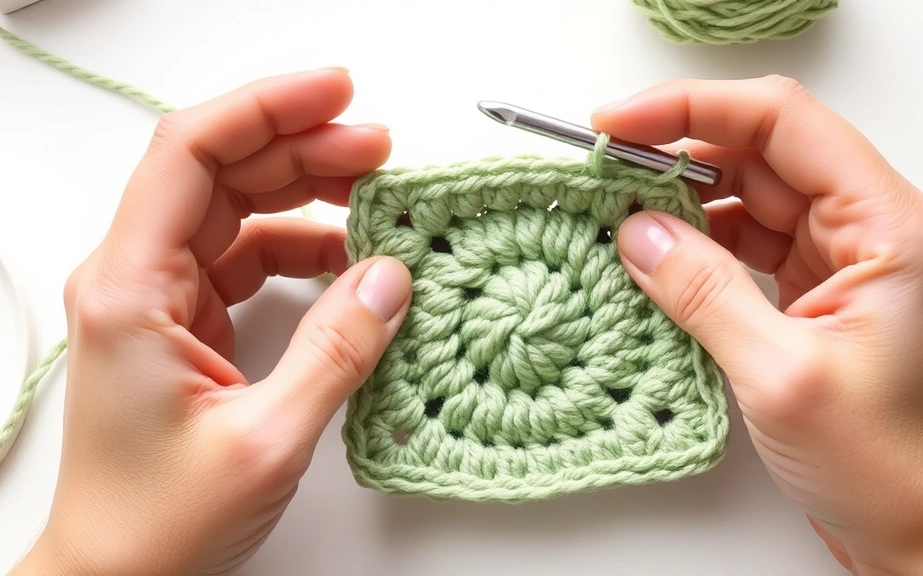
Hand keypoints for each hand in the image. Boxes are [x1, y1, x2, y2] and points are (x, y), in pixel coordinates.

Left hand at [11, 69, 412, 574]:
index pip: (191, 154)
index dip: (266, 109)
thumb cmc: (158, 522)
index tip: (336, 92)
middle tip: (380, 146)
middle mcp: (138, 279)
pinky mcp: (190, 322)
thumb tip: (391, 279)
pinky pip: (251, 257)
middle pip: (222, 171)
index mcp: (132, 290)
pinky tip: (353, 258)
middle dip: (303, 146)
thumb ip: (336, 351)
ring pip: (240, 209)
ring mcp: (164, 298)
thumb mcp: (266, 439)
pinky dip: (306, 248)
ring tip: (378, 192)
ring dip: (308, 191)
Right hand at [593, 76, 922, 574]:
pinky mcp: (815, 289)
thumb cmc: (883, 462)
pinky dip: (698, 245)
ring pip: (751, 196)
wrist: (910, 529)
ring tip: (618, 216)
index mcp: (890, 227)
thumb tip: (636, 232)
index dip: (694, 111)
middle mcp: (872, 228)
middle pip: (763, 154)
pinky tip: (655, 255)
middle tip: (602, 171)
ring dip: (684, 204)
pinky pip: (748, 243)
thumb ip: (703, 291)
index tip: (619, 124)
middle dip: (678, 157)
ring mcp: (843, 258)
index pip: (784, 125)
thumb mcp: (780, 374)